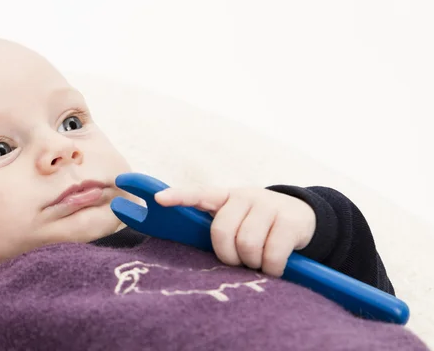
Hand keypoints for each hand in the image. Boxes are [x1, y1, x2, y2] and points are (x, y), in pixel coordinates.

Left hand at [155, 186, 315, 276]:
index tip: (159, 200)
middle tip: (238, 261)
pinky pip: (272, 254)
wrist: (302, 216)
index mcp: (223, 197)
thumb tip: (185, 248)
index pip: (198, 193)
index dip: (178, 196)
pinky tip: (274, 266)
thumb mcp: (235, 219)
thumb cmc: (256, 225)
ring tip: (257, 261)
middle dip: (228, 255)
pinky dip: (272, 268)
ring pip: (247, 244)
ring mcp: (268, 205)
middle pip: (222, 231)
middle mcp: (244, 196)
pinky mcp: (289, 220)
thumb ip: (215, 227)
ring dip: (252, 263)